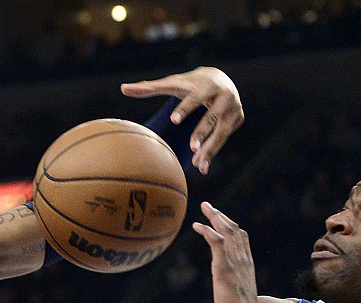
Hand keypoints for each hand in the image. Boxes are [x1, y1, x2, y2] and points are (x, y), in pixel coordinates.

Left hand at [121, 66, 243, 173]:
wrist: (222, 79)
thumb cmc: (191, 83)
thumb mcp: (173, 83)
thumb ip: (149, 88)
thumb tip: (122, 88)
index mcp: (206, 84)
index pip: (194, 97)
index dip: (185, 108)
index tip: (173, 120)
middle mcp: (224, 95)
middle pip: (213, 116)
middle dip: (202, 132)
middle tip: (192, 148)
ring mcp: (233, 108)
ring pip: (222, 131)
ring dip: (210, 148)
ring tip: (197, 164)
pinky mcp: (238, 119)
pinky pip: (224, 138)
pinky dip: (213, 152)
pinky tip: (202, 166)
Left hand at [192, 202, 260, 302]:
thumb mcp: (237, 298)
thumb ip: (232, 289)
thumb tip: (224, 293)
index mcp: (247, 266)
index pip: (241, 239)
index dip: (230, 225)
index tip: (220, 218)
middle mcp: (244, 260)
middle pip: (235, 230)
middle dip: (221, 216)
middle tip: (208, 206)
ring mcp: (236, 263)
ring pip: (227, 231)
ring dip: (214, 217)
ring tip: (203, 208)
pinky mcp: (225, 268)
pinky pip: (216, 242)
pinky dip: (206, 230)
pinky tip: (196, 225)